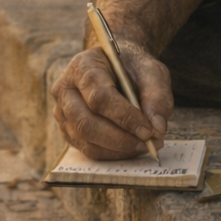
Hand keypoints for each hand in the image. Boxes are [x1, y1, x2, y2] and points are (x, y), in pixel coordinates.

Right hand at [51, 39, 172, 159]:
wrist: (116, 66)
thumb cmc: (131, 67)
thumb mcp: (150, 70)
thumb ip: (156, 95)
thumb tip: (157, 128)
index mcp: (82, 66)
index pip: (99, 97)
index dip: (124, 117)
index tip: (148, 130)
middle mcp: (65, 89)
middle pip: (86, 122)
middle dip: (120, 138)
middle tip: (148, 143)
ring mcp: (63, 112)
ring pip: (86, 140)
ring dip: (118, 149)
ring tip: (145, 145)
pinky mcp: (68, 130)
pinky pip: (88, 149)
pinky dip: (113, 153)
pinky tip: (132, 147)